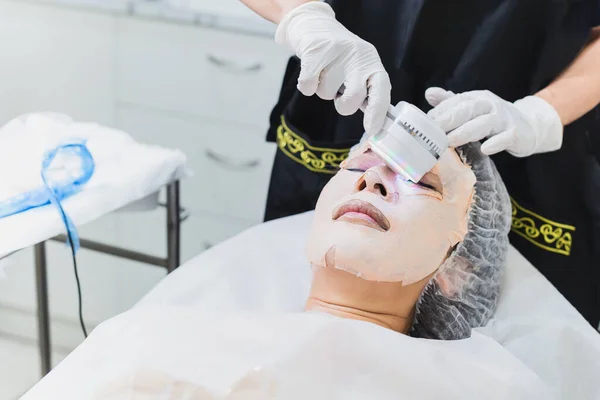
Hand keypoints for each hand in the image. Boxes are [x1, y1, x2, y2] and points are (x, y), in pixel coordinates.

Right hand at [276, 2, 390, 135]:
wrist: (313, 25)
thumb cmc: (339, 56)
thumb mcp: (358, 68)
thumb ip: (366, 91)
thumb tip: (374, 124)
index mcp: (371, 63)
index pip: (381, 90)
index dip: (378, 112)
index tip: (371, 129)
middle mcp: (357, 57)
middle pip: (353, 98)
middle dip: (343, 105)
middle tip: (339, 96)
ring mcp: (336, 53)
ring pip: (326, 94)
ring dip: (322, 89)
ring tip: (324, 71)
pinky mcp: (314, 52)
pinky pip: (308, 87)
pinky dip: (307, 85)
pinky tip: (311, 70)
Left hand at [425, 88, 562, 156]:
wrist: (529, 125)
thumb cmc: (493, 118)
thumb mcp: (472, 108)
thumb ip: (451, 102)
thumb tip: (429, 93)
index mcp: (477, 98)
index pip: (457, 101)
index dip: (440, 110)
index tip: (425, 122)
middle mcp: (490, 105)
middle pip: (469, 109)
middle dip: (450, 118)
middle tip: (433, 130)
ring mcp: (504, 119)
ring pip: (485, 123)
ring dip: (466, 131)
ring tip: (450, 140)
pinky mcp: (516, 133)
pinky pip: (506, 137)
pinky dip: (496, 142)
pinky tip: (485, 149)